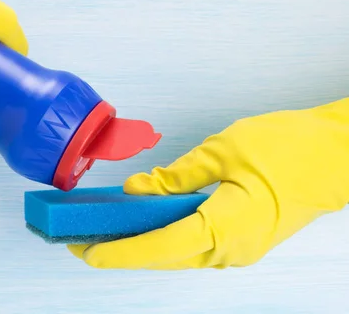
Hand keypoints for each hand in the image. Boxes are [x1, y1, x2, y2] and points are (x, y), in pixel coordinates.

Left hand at [68, 98, 348, 269]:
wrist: (337, 154)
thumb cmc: (288, 147)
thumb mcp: (223, 151)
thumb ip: (175, 176)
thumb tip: (136, 190)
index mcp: (227, 227)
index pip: (160, 247)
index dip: (120, 252)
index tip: (87, 252)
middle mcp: (231, 249)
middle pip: (163, 256)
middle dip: (121, 251)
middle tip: (81, 239)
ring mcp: (238, 250)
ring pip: (176, 253)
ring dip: (140, 246)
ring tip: (103, 232)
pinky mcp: (240, 240)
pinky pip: (192, 245)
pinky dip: (162, 237)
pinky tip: (140, 224)